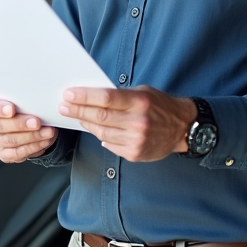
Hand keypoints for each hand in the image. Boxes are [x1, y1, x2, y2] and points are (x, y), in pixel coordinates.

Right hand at [0, 97, 58, 162]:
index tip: (12, 109)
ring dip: (32, 136)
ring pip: (11, 140)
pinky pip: (17, 153)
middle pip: (0, 126)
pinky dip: (33, 147)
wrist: (26, 127)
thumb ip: (24, 99)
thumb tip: (39, 100)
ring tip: (48, 132)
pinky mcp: (4, 154)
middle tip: (36, 122)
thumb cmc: (23, 110)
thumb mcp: (22, 100)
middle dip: (20, 124)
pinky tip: (44, 141)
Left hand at [59, 86, 194, 161]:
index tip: (68, 94)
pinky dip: (101, 136)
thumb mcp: (142, 92)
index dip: (83, 97)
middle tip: (63, 106)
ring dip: (86, 124)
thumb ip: (120, 95)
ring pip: (101, 133)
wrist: (183, 128)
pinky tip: (97, 129)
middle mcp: (137, 122)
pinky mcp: (135, 153)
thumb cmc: (160, 105)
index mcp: (139, 102)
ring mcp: (136, 140)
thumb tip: (91, 97)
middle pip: (99, 116)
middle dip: (77, 111)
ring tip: (77, 116)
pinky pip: (110, 145)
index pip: (105, 98)